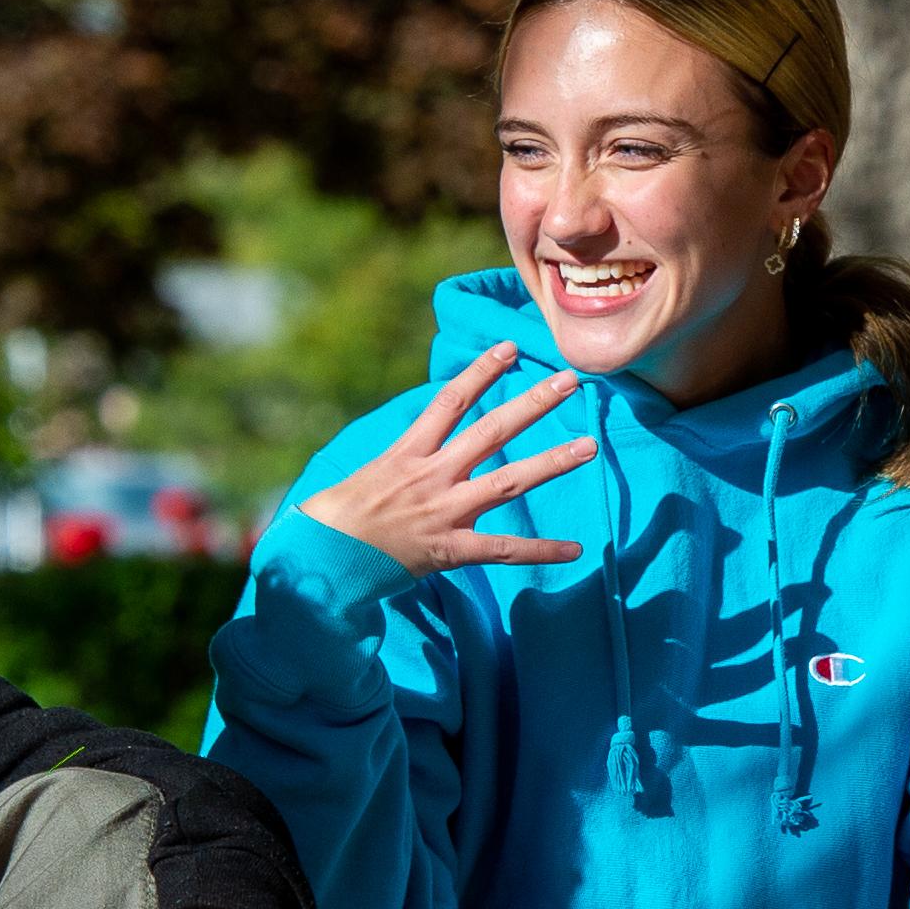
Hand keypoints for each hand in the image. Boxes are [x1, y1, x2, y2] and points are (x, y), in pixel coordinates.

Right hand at [296, 346, 597, 574]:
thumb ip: (394, 462)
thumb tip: (410, 452)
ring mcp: (444, 512)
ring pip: (508, 481)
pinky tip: (578, 549)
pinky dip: (542, 550)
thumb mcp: (361, 477)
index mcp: (407, 453)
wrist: (320, 561)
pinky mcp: (450, 549)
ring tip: (589, 447)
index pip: (451, 400)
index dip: (482, 371)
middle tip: (571, 381)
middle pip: (491, 431)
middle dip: (533, 403)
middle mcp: (430, 475)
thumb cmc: (333, 522)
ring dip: (551, 463)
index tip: (511, 348)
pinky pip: (504, 550)